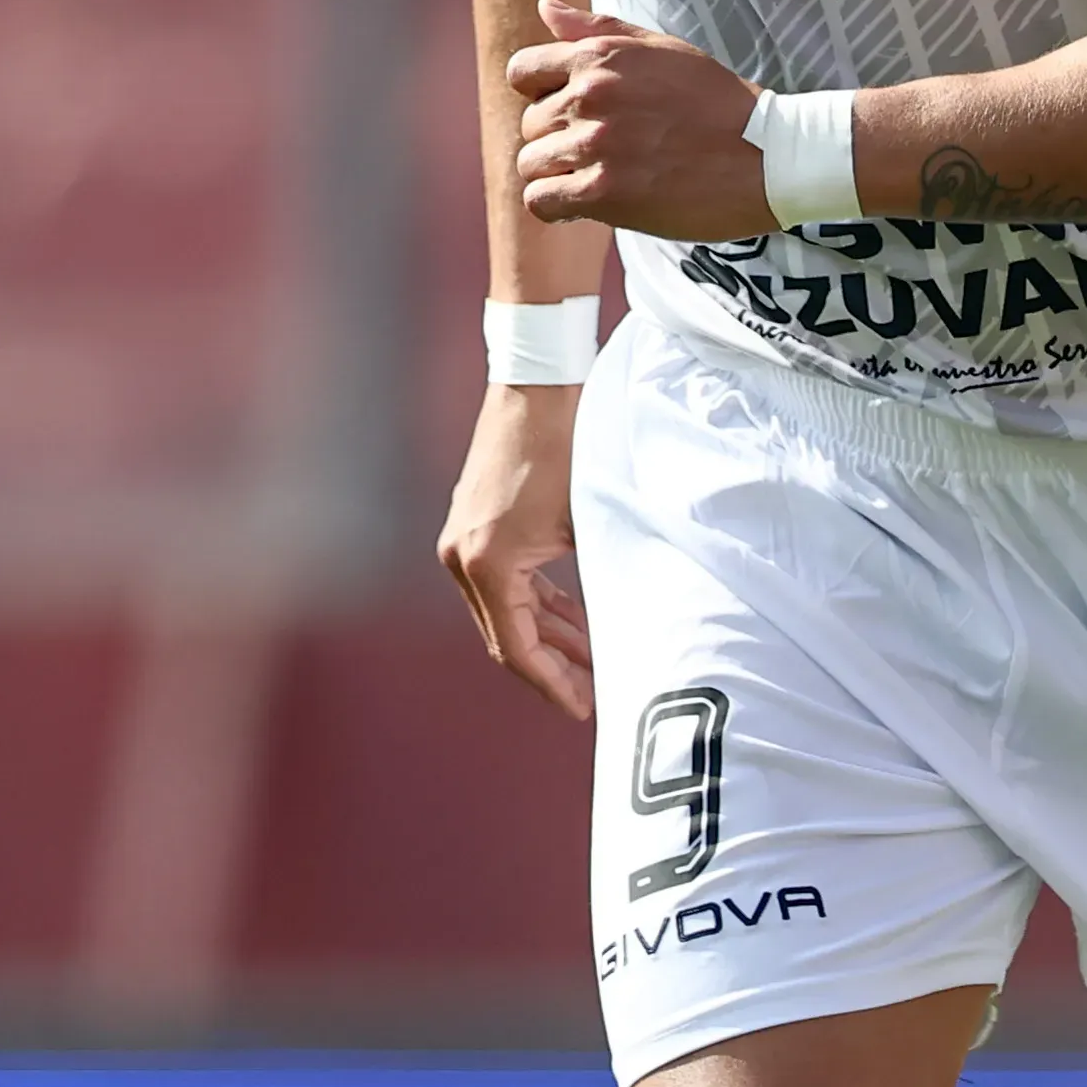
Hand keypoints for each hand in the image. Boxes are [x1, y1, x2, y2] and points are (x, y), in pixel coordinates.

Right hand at [436, 384, 591, 716]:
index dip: (552, 684)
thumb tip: (625, 635)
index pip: (516, 647)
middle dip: (552, 668)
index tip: (585, 707)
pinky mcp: (472, 524)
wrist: (541, 378)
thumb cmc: (574, 443)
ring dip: (547, 636)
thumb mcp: (595, 520)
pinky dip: (536, 604)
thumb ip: (601, 580)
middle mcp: (461, 556)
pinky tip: (574, 620)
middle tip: (594, 694)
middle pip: (506, 636)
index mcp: (488, 562)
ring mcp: (460, 539)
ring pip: (504, 611)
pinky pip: (503, 583)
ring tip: (592, 664)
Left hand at [514, 0, 790, 239]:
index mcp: (599, 56)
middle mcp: (589, 95)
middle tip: (602, 151)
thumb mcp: (663, 50)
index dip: (540, 93)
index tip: (571, 112)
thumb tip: (544, 8)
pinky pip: (541, 201)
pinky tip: (584, 205)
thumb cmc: (719, 102)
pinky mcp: (602, 192)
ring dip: (558, 174)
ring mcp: (594, 144)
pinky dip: (555, 207)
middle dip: (557, 138)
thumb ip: (598, 30)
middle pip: (530, 123)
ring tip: (595, 179)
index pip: (522, 71)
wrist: (766, 156)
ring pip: (531, 164)